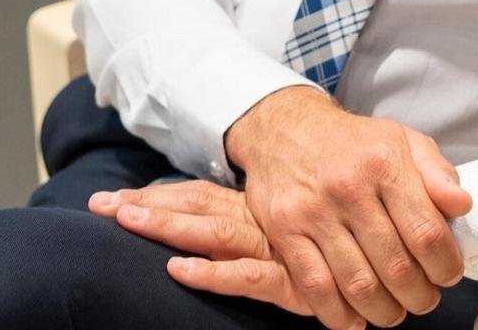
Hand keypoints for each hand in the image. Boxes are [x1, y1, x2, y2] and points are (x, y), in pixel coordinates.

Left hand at [89, 180, 315, 318]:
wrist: (377, 260)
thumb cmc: (331, 241)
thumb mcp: (287, 225)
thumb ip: (252, 220)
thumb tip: (203, 218)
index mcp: (255, 208)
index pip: (197, 196)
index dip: (154, 196)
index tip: (109, 199)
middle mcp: (260, 221)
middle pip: (195, 207)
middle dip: (146, 205)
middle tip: (100, 204)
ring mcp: (273, 249)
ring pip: (214, 233)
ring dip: (169, 226)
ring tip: (128, 220)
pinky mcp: (290, 281)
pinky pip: (246, 277)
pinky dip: (212, 273)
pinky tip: (180, 269)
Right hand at [223, 87, 471, 328]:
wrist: (287, 130)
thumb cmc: (353, 142)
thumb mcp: (402, 140)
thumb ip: (436, 172)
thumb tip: (462, 205)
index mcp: (385, 163)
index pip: (425, 230)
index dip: (443, 263)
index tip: (449, 274)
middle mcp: (350, 188)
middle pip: (394, 264)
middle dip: (418, 294)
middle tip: (426, 300)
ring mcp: (314, 213)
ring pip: (357, 283)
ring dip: (383, 310)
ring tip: (396, 312)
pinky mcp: (285, 233)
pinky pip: (316, 288)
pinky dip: (339, 315)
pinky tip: (356, 319)